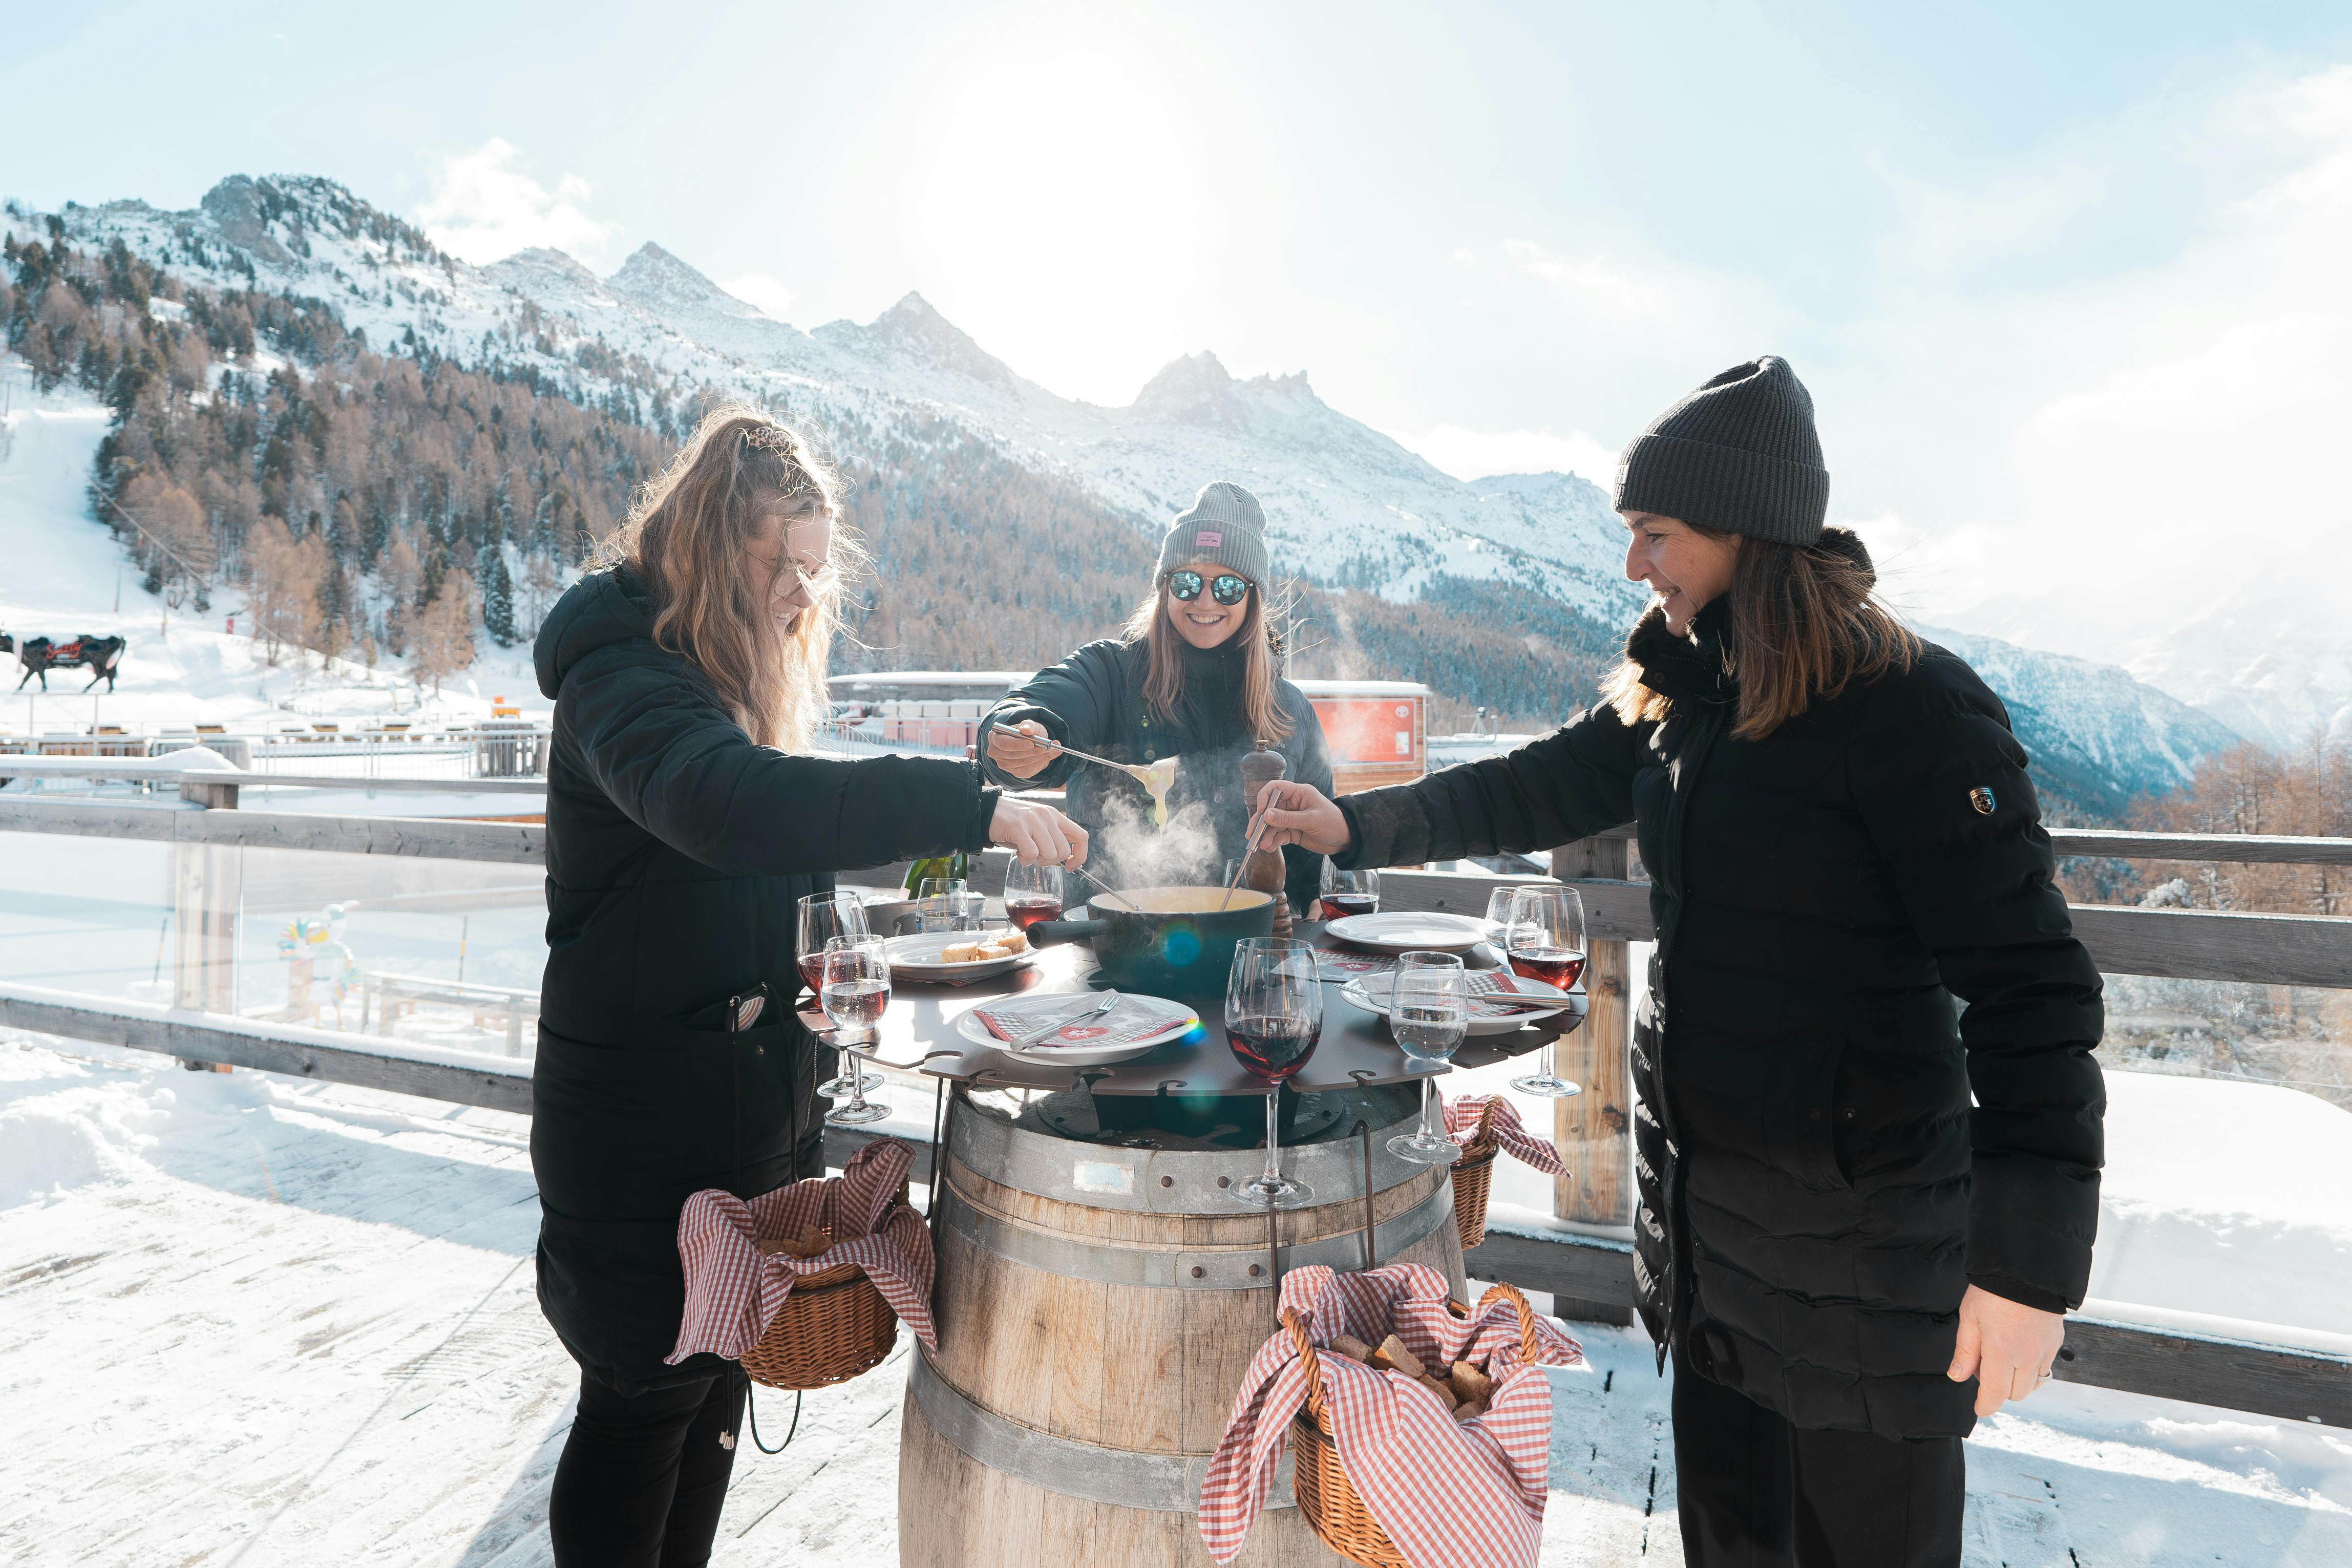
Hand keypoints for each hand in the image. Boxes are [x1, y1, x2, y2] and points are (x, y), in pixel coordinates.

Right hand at [986, 719, 1058, 779]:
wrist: (1030, 741)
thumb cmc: (1026, 732)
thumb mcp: (1029, 724)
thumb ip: (1028, 725)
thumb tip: (1026, 729)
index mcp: (995, 738)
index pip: (1003, 743)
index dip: (1017, 744)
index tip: (1031, 743)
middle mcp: (997, 753)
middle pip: (1015, 755)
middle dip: (1034, 751)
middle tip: (1049, 746)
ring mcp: (1005, 765)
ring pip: (1024, 763)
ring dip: (1041, 756)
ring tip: (1054, 748)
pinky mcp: (1016, 772)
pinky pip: (1030, 769)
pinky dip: (1042, 761)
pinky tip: (1050, 754)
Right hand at [989, 796, 1088, 867]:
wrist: (986, 812)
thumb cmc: (1012, 825)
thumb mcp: (1037, 828)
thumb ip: (1052, 840)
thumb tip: (1066, 862)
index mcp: (1055, 815)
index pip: (1082, 836)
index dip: (1080, 856)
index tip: (1070, 866)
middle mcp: (1047, 816)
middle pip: (1064, 851)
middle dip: (1050, 861)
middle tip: (1036, 856)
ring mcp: (1033, 820)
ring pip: (1050, 854)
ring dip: (1036, 860)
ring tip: (1025, 851)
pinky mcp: (1018, 827)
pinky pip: (1031, 854)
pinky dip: (1025, 860)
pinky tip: (1018, 852)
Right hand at [1254, 779, 1351, 855]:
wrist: (1345, 840)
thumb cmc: (1333, 823)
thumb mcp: (1311, 820)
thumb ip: (1288, 818)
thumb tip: (1266, 815)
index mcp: (1299, 793)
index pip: (1276, 788)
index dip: (1265, 797)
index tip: (1260, 811)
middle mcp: (1293, 804)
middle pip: (1269, 809)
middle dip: (1260, 822)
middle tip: (1252, 834)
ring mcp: (1291, 818)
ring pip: (1272, 824)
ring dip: (1265, 834)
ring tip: (1261, 845)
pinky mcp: (1292, 831)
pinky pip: (1278, 835)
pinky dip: (1272, 841)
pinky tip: (1268, 847)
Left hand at [1946, 1283, 2064, 1415]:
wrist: (2028, 1270)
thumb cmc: (1994, 1290)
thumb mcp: (1970, 1317)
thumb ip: (1965, 1351)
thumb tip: (1957, 1376)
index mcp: (2001, 1352)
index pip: (1995, 1395)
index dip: (1985, 1406)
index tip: (1979, 1408)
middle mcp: (2026, 1357)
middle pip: (2015, 1394)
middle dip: (1999, 1389)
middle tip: (1985, 1364)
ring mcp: (2045, 1351)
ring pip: (2033, 1385)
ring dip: (2017, 1381)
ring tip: (2003, 1357)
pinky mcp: (2056, 1343)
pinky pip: (2045, 1369)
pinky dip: (2032, 1369)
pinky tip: (2020, 1350)